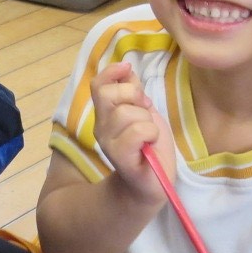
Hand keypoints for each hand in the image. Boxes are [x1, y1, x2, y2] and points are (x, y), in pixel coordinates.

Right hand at [91, 61, 170, 206]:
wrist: (153, 183)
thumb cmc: (150, 148)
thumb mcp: (144, 113)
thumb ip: (134, 93)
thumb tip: (126, 68)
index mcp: (106, 115)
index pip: (98, 85)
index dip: (113, 72)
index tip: (128, 69)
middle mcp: (102, 127)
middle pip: (109, 94)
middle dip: (134, 95)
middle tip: (145, 111)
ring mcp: (109, 143)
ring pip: (126, 113)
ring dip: (147, 120)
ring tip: (149, 135)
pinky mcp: (120, 157)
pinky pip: (137, 131)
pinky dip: (150, 133)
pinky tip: (150, 144)